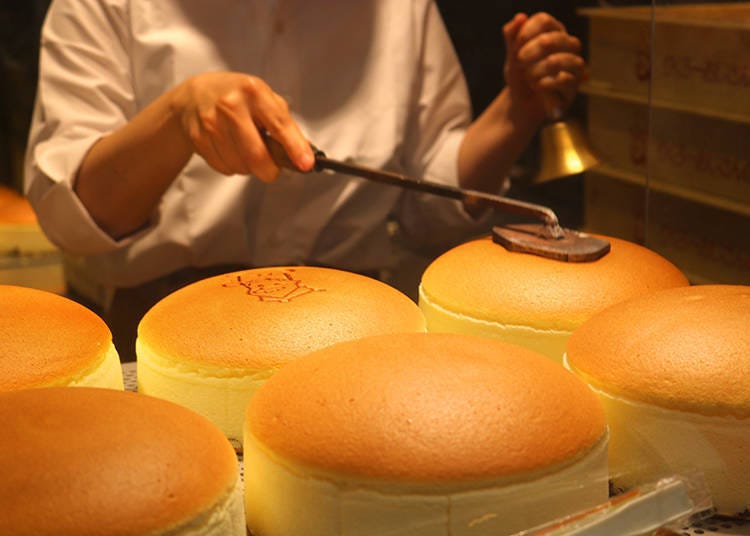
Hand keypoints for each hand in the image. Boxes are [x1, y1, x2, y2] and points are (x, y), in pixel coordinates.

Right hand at [171, 72, 314, 180]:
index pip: (279, 125)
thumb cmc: (236, 97)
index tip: (305, 164)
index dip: (295, 148)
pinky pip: (224, 168)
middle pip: (257, 156)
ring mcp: (212, 123)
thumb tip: (306, 152)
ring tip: (244, 148)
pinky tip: (229, 149)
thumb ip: (285, 124)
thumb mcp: (263, 99)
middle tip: (271, 167)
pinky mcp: (198, 138)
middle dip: (269, 170)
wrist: (194, 95)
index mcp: (254, 92)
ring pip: (241, 166)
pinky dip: (232, 166)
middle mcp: (231, 105)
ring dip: (249, 166)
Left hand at [503, 13, 584, 122]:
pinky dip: (546, 84)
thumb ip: (512, 36)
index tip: (515, 46)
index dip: (528, 32)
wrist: (520, 103)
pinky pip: (566, 81)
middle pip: (558, 38)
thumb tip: (520, 17)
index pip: (545, 21)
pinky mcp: (573, 87)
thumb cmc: (520, 75)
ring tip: (528, 76)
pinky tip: (535, 86)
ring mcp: (573, 66)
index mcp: (553, 32)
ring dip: (542, 68)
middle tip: (519, 61)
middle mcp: (568, 46)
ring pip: (567, 59)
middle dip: (535, 50)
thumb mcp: (512, 56)